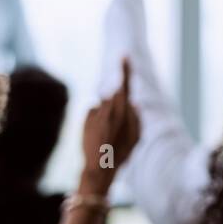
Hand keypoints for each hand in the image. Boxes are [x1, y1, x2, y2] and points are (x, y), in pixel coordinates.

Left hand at [79, 58, 140, 195]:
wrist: (98, 168)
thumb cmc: (121, 155)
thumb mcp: (136, 139)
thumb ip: (137, 118)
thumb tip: (134, 103)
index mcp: (123, 112)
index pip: (125, 86)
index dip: (125, 69)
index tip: (124, 55)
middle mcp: (108, 108)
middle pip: (116, 97)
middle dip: (119, 106)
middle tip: (117, 127)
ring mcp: (95, 112)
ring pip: (105, 105)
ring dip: (108, 115)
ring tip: (108, 134)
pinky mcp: (85, 118)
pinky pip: (94, 112)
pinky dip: (97, 119)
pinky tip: (98, 135)